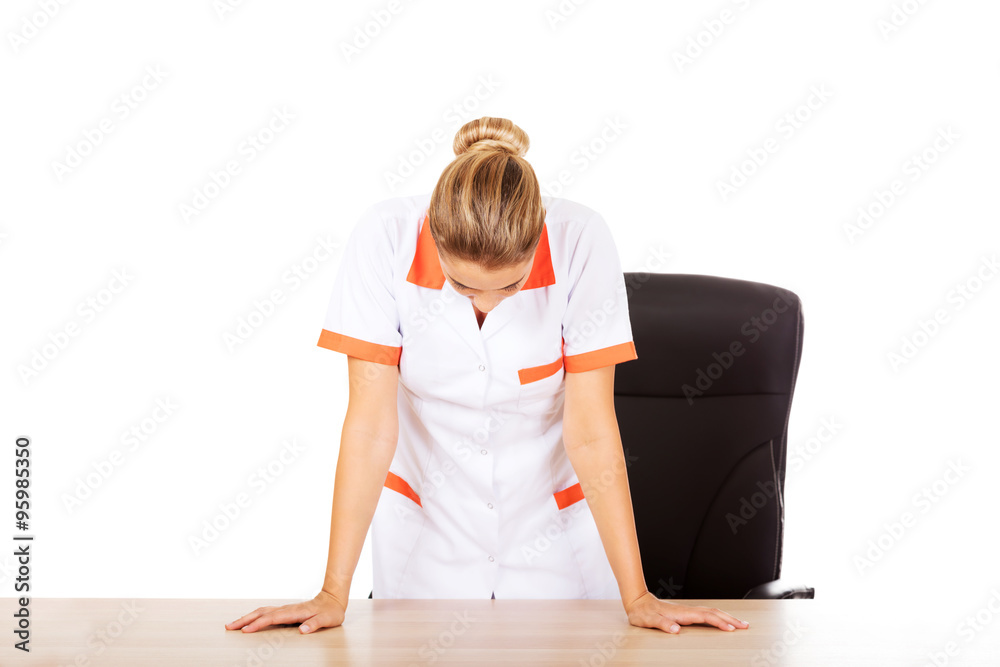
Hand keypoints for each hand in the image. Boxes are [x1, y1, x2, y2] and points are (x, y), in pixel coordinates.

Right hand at [225, 589, 347, 633]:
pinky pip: (266, 613)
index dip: (258, 624)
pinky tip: (249, 620)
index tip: (246, 630)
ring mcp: (285, 609)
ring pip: (262, 611)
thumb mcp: (327, 619)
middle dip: (245, 619)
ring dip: (247, 617)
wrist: (333, 599)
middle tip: (229, 627)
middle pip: (262, 613)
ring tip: (233, 624)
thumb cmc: (330, 611)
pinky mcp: (285, 611)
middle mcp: (287, 609)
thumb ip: (315, 624)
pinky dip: (255, 616)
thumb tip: (303, 630)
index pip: (272, 618)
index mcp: (295, 613)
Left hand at [624, 591, 750, 633]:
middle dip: (730, 619)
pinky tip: (722, 621)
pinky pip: (707, 614)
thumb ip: (662, 624)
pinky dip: (718, 617)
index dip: (719, 622)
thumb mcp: (649, 621)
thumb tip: (676, 629)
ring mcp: (688, 611)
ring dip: (727, 617)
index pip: (705, 617)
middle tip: (745, 626)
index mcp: (682, 613)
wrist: (638, 601)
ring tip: (740, 623)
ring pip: (712, 612)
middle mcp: (687, 611)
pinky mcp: (686, 613)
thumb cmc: (643, 613)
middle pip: (714, 613)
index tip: (731, 628)